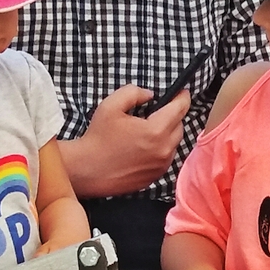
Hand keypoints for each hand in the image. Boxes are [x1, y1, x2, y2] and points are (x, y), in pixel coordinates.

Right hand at [60, 84, 190, 198]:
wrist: (87, 170)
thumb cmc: (98, 138)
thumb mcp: (111, 105)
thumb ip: (134, 92)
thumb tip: (150, 95)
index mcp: (155, 131)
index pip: (180, 108)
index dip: (182, 97)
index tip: (181, 92)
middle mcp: (163, 150)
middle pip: (179, 126)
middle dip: (172, 116)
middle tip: (155, 112)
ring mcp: (160, 166)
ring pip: (174, 143)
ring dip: (166, 134)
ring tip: (146, 131)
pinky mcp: (155, 177)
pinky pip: (165, 158)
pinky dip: (160, 150)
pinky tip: (142, 147)